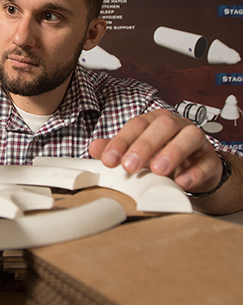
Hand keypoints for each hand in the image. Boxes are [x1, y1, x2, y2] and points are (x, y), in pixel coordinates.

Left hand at [89, 109, 222, 193]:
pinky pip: (207, 162)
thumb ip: (114, 150)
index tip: (108, 160)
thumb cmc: (159, 156)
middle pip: (162, 125)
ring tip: (157, 171)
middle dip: (144, 145)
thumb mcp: (135, 153)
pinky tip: (181, 182)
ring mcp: (196, 141)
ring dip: (172, 153)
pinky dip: (194, 172)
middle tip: (129, 166)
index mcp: (154, 121)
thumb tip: (94, 148)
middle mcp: (176, 126)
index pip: (137, 124)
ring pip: (189, 137)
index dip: (122, 141)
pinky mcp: (211, 159)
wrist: (192, 170)